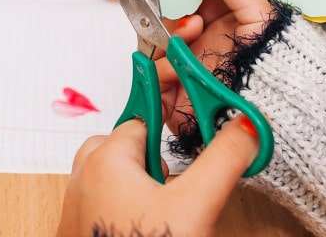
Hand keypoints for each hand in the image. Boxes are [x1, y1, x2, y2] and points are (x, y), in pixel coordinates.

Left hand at [56, 116, 259, 236]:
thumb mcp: (196, 206)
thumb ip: (224, 157)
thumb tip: (248, 124)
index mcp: (106, 159)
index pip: (146, 115)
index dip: (174, 111)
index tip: (191, 101)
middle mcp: (83, 179)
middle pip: (129, 144)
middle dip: (157, 156)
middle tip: (180, 182)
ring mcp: (77, 211)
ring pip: (118, 176)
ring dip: (145, 183)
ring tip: (169, 212)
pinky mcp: (79, 234)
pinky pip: (106, 203)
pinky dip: (130, 205)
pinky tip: (152, 226)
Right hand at [157, 0, 274, 132]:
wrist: (278, 109)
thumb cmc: (276, 57)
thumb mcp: (256, 7)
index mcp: (213, 15)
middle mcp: (195, 40)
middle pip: (160, 20)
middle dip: (170, 15)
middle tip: (193, 19)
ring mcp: (181, 69)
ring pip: (152, 48)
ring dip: (168, 43)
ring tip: (192, 40)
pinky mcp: (172, 99)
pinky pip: (151, 81)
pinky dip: (161, 74)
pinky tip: (180, 72)